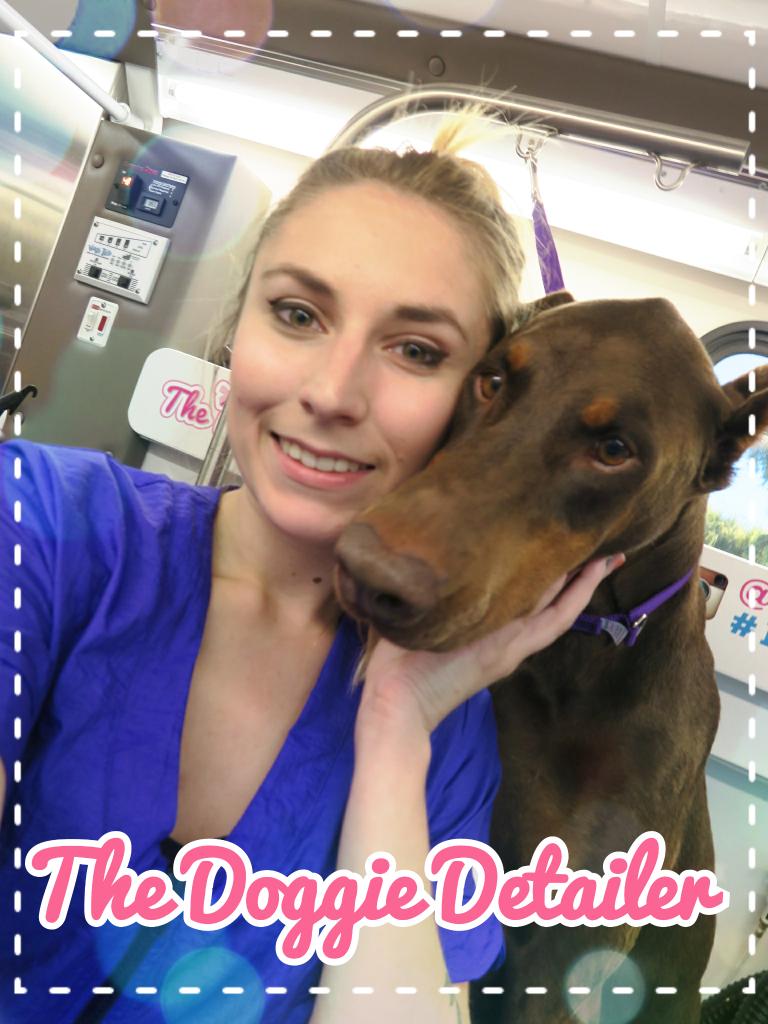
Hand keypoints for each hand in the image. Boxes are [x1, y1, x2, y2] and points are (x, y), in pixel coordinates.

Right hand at [356, 554, 625, 741]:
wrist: (397, 709)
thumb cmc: (416, 672)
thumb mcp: (448, 636)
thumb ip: (473, 608)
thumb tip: (494, 571)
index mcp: (509, 640)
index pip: (559, 609)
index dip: (582, 584)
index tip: (604, 557)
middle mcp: (512, 645)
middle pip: (554, 606)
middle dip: (576, 577)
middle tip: (596, 543)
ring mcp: (500, 650)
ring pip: (539, 613)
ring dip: (556, 586)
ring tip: (568, 555)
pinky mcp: (482, 649)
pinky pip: (518, 617)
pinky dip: (529, 595)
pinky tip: (520, 577)